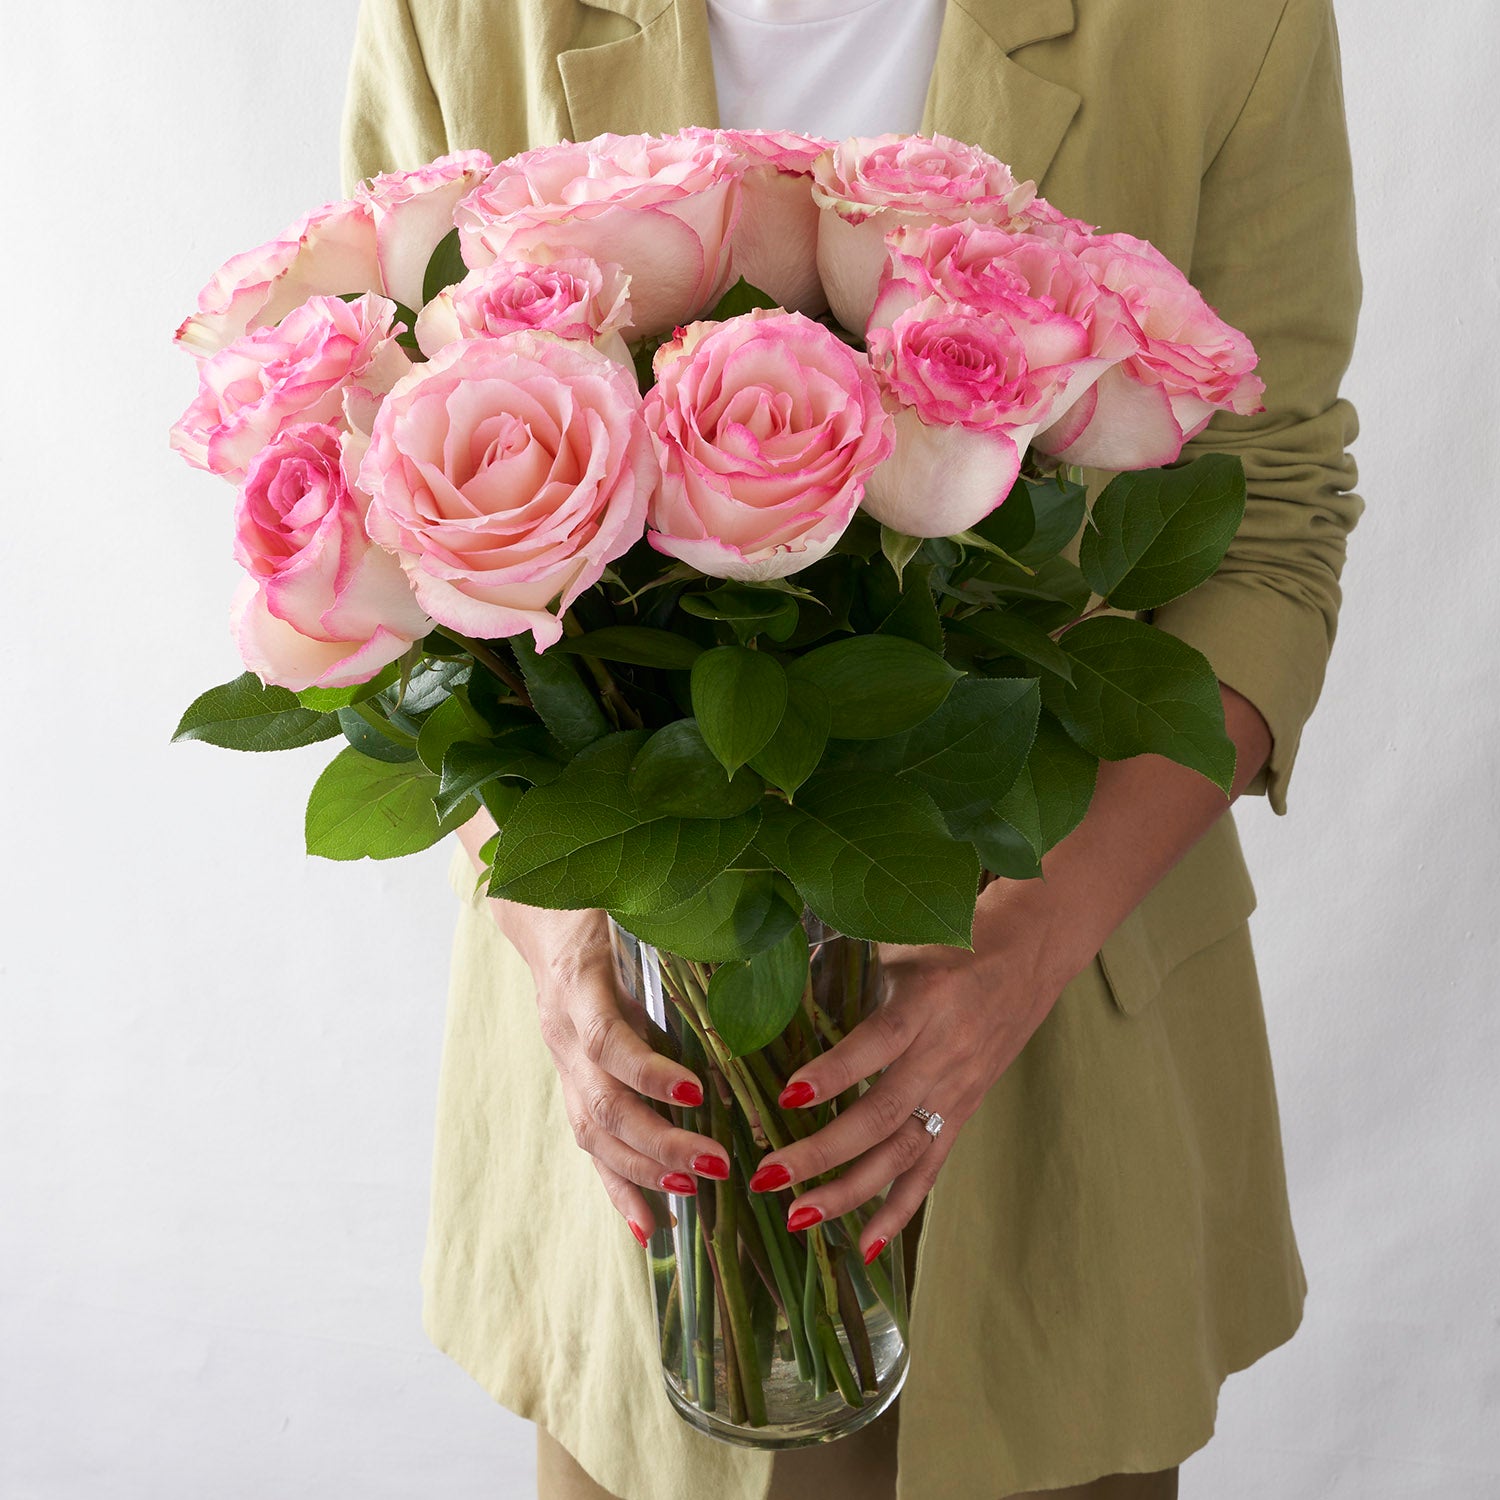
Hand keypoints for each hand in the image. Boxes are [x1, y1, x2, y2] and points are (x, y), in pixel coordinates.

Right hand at [456, 810, 729, 1245]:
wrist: (539, 911)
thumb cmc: (599, 901)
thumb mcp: (630, 899)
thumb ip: (674, 915)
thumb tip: (749, 922)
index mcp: (579, 984)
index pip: (607, 1040)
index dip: (648, 1070)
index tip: (698, 1093)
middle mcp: (563, 1033)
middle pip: (602, 1103)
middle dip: (658, 1139)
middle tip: (717, 1163)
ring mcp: (563, 1064)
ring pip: (594, 1132)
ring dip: (642, 1170)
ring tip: (693, 1194)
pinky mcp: (570, 1084)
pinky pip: (589, 1147)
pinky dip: (617, 1190)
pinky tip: (648, 1232)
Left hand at [747, 908, 1069, 1265]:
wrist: (1033, 951)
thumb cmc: (951, 939)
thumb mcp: (901, 942)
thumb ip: (850, 970)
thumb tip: (774, 983)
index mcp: (926, 1002)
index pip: (875, 1045)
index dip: (833, 1074)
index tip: (788, 1097)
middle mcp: (944, 1052)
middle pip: (882, 1114)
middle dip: (823, 1152)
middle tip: (768, 1176)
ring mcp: (957, 1088)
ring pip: (902, 1152)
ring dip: (850, 1192)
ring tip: (799, 1217)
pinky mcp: (965, 1110)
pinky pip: (930, 1168)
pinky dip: (898, 1210)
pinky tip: (865, 1248)